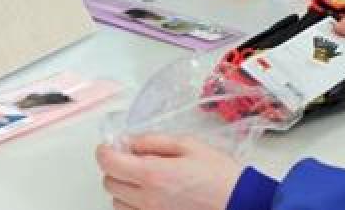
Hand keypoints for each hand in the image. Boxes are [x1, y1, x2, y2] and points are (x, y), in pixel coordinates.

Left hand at [96, 134, 243, 209]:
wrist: (240, 203)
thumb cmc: (220, 176)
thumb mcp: (188, 145)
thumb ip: (154, 141)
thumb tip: (131, 142)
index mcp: (152, 174)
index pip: (108, 162)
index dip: (105, 150)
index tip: (110, 146)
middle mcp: (147, 200)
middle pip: (109, 183)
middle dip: (116, 167)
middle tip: (133, 159)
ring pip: (117, 202)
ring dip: (125, 188)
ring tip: (147, 179)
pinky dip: (134, 204)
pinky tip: (152, 195)